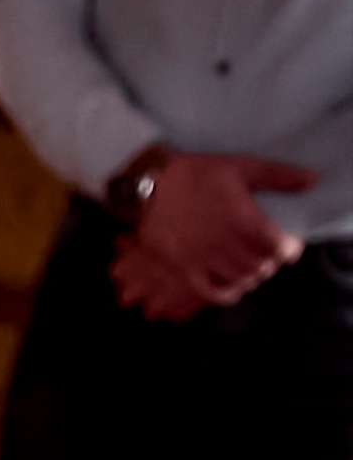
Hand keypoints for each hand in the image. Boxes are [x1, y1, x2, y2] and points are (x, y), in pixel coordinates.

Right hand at [112, 153, 311, 319]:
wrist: (148, 187)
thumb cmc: (195, 174)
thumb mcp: (239, 166)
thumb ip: (277, 176)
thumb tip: (311, 180)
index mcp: (240, 218)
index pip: (276, 247)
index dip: (288, 249)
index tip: (288, 246)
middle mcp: (222, 243)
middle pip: (260, 266)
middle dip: (270, 261)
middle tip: (269, 253)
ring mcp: (202, 259)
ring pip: (240, 280)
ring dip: (253, 276)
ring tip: (253, 266)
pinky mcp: (184, 270)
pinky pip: (213, 292)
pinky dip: (229, 293)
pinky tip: (234, 284)